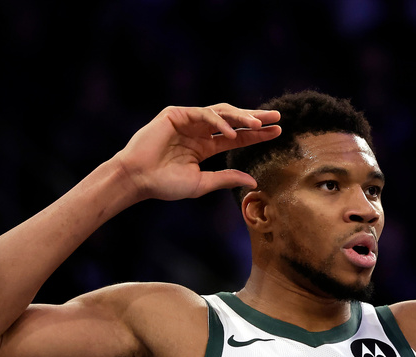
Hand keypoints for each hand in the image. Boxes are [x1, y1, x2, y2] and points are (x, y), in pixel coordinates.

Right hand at [114, 103, 280, 201]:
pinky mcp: (176, 115)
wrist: (138, 179)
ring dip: (240, 117)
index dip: (256, 135)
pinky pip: (203, 114)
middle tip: (277, 118)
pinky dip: (218, 122)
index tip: (278, 132)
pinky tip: (231, 132)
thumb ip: (226, 178)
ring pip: (221, 113)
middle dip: (255, 118)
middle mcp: (199, 131)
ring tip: (258, 125)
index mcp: (205, 146)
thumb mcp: (202, 183)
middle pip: (233, 120)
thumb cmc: (165, 184)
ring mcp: (187, 120)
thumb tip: (254, 181)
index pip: (236, 137)